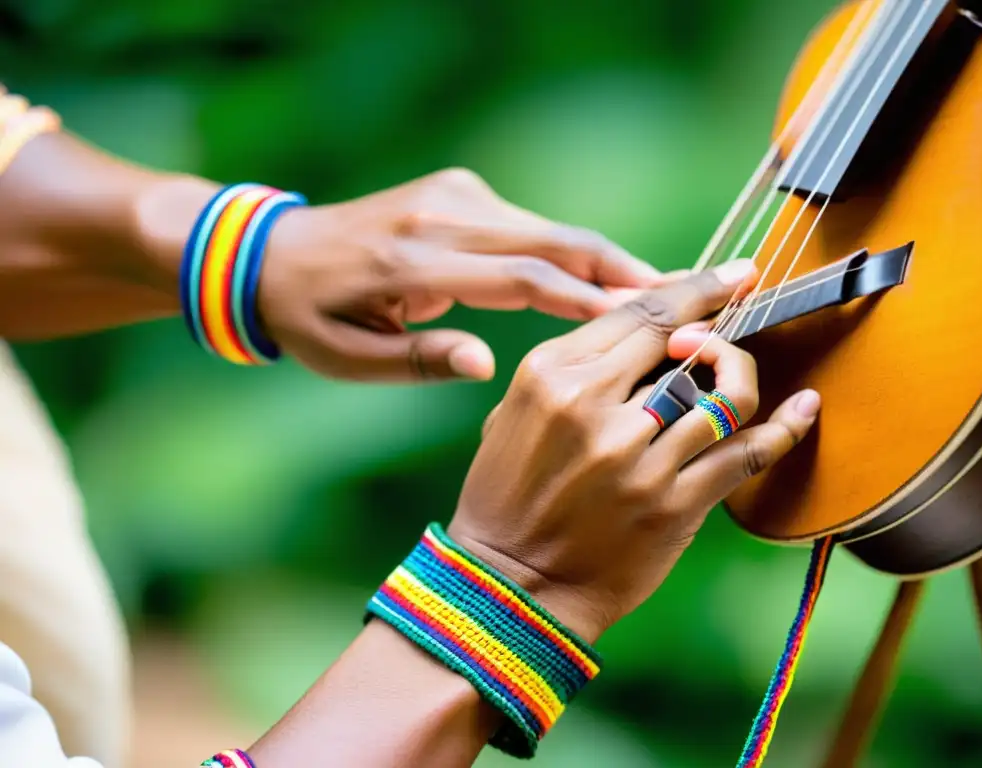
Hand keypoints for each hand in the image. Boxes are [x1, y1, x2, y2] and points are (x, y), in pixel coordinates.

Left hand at [256, 168, 662, 381]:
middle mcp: (441, 217)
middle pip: (552, 241)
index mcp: (413, 266)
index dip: (587, 299)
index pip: (521, 278)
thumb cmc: (313, 319)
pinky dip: (569, 251)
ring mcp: (451, 195)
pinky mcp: (457, 189)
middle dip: (622, 269)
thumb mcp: (350, 359)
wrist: (274, 254)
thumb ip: (421, 359)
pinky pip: (527, 224)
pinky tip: (604, 278)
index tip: (647, 317)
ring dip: (603, 260)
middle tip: (686, 289)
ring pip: (547, 229)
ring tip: (661, 291)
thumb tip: (490, 365)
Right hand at [445, 260, 821, 642]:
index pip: (638, 312)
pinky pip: (747, 452)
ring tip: (736, 369)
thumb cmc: (507, 496)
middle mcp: (595, 408)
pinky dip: (785, 427)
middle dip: (720, 319)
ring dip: (739, 371)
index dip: (695, 288)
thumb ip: (572, 369)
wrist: (510, 584)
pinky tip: (805, 406)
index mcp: (551, 375)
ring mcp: (638, 458)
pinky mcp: (673, 504)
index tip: (730, 275)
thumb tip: (643, 332)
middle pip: (684, 338)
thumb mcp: (513, 413)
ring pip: (723, 391)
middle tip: (742, 304)